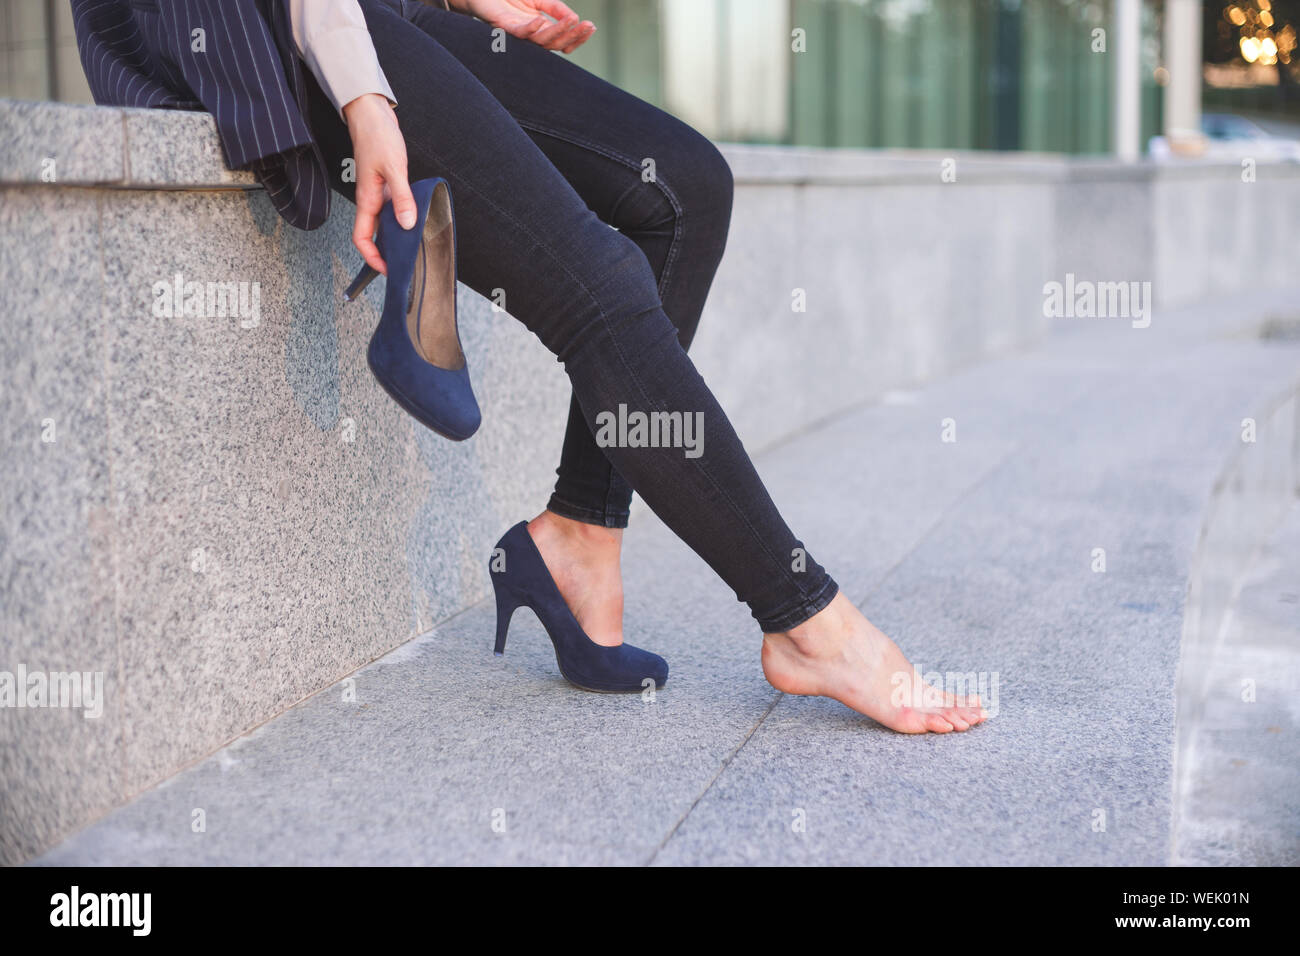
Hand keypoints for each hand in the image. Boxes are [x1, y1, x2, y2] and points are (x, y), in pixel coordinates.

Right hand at [342, 92, 416, 275]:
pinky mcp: (386, 185)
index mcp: (367, 200)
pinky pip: (392, 209)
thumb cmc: (377, 136)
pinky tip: (415, 220)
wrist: (371, 114)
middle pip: (374, 236)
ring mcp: (378, 193)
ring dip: (396, 237)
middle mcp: (370, 200)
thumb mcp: (394, 168)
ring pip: (384, 224)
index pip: (362, 239)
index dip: (372, 258)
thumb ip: (402, 197)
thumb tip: (407, 224)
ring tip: (412, 248)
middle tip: (405, 265)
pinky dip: (402, 219)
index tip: (388, 269)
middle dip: (386, 253)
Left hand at [458, 0, 594, 52]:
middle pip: (555, 43)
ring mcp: (518, 33)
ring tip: (573, 22)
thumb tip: (573, 19)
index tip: (592, 27)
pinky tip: (540, 20)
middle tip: (588, 26)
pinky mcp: (505, 26)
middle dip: (574, 36)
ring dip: (558, 32)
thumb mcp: (539, 0)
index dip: (578, 36)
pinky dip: (530, 28)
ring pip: (541, 41)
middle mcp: (531, 35)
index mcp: (540, 30)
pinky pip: (519, 32)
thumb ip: (555, 8)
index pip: (562, 39)